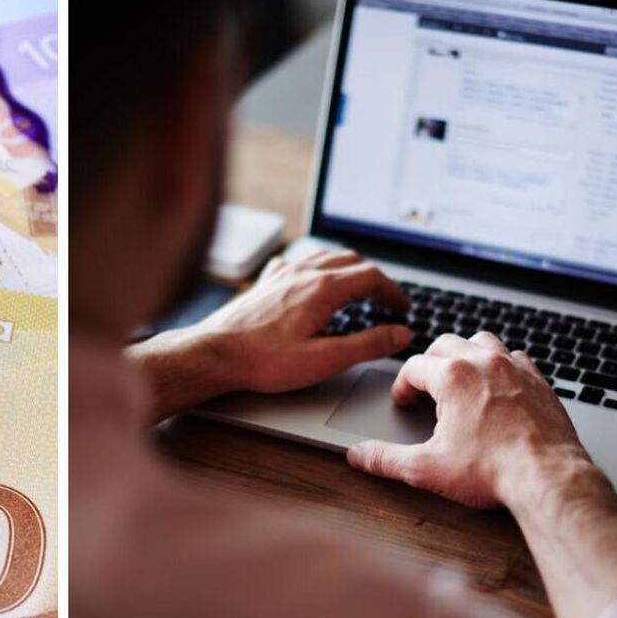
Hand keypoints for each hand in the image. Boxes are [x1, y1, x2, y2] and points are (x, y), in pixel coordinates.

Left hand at [127, 249, 411, 421]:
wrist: (214, 354)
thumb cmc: (263, 361)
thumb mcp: (325, 359)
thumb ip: (367, 345)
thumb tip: (399, 334)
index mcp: (323, 288)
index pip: (372, 277)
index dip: (393, 292)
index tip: (402, 308)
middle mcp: (302, 272)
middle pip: (351, 261)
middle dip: (374, 279)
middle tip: (386, 300)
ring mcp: (281, 273)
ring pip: (325, 256)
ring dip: (348, 269)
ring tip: (359, 288)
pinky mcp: (265, 282)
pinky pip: (298, 261)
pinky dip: (318, 266)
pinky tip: (314, 280)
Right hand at [347, 331, 599, 508]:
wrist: (548, 478)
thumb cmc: (493, 470)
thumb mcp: (427, 468)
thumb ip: (386, 458)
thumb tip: (359, 455)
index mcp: (453, 377)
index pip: (413, 366)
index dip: (402, 385)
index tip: (403, 401)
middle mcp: (484, 363)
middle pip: (445, 343)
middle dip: (429, 362)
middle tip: (425, 386)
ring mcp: (515, 369)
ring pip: (482, 341)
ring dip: (466, 354)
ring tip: (459, 377)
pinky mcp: (540, 381)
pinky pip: (516, 357)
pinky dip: (502, 364)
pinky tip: (498, 386)